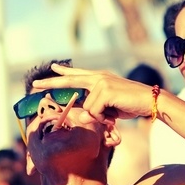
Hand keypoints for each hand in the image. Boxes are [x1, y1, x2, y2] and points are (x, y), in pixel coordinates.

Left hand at [31, 64, 156, 124]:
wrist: (150, 101)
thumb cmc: (131, 104)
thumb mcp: (109, 107)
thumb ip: (94, 108)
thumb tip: (82, 117)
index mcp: (100, 78)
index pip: (77, 74)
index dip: (64, 72)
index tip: (52, 68)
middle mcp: (98, 77)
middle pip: (70, 80)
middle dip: (51, 83)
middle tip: (34, 85)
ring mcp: (101, 82)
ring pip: (87, 108)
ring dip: (100, 116)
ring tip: (114, 113)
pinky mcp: (105, 90)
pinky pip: (94, 111)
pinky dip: (104, 117)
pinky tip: (116, 112)